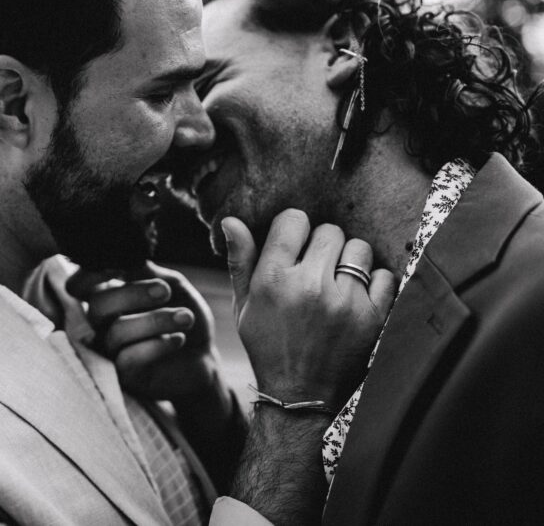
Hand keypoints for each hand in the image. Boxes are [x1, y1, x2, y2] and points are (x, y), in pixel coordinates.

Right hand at [67, 262, 223, 402]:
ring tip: (185, 318)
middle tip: (165, 291)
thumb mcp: (171, 284)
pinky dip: (157, 345)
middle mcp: (102, 323)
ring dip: (156, 320)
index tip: (117, 268)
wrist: (203, 356)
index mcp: (109, 294)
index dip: (89, 274)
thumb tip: (123, 257)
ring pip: (116, 332)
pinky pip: (129, 359)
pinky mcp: (123, 375)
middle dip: (134, 294)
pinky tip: (178, 339)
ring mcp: (110, 350)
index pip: (80, 285)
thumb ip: (146, 271)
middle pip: (98, 306)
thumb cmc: (182, 314)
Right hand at [223, 209, 394, 407]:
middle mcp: (308, 285)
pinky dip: (374, 283)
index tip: (295, 246)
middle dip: (323, 246)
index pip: (294, 220)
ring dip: (349, 261)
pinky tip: (357, 298)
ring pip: (359, 249)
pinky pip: (383, 276)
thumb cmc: (267, 345)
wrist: (300, 395)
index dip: (295, 229)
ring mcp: (344, 301)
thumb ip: (239, 260)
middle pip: (329, 231)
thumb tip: (231, 219)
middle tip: (317, 269)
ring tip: (337, 283)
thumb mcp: (244, 305)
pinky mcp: (372, 317)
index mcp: (272, 278)